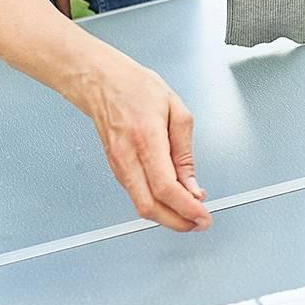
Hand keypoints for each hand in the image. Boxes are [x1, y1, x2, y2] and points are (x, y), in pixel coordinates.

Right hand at [84, 60, 209, 230]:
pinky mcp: (116, 168)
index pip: (166, 187)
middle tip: (199, 222)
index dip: (187, 208)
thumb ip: (185, 151)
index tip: (203, 216)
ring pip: (141, 206)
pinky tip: (172, 198)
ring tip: (191, 211)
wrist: (101, 82)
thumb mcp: (175, 109)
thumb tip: (192, 185)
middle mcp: (127, 156)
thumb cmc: (135, 87)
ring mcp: (118, 165)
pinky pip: (137, 194)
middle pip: (150, 207)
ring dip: (168, 215)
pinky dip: (156, 203)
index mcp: (146, 138)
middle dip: (178, 222)